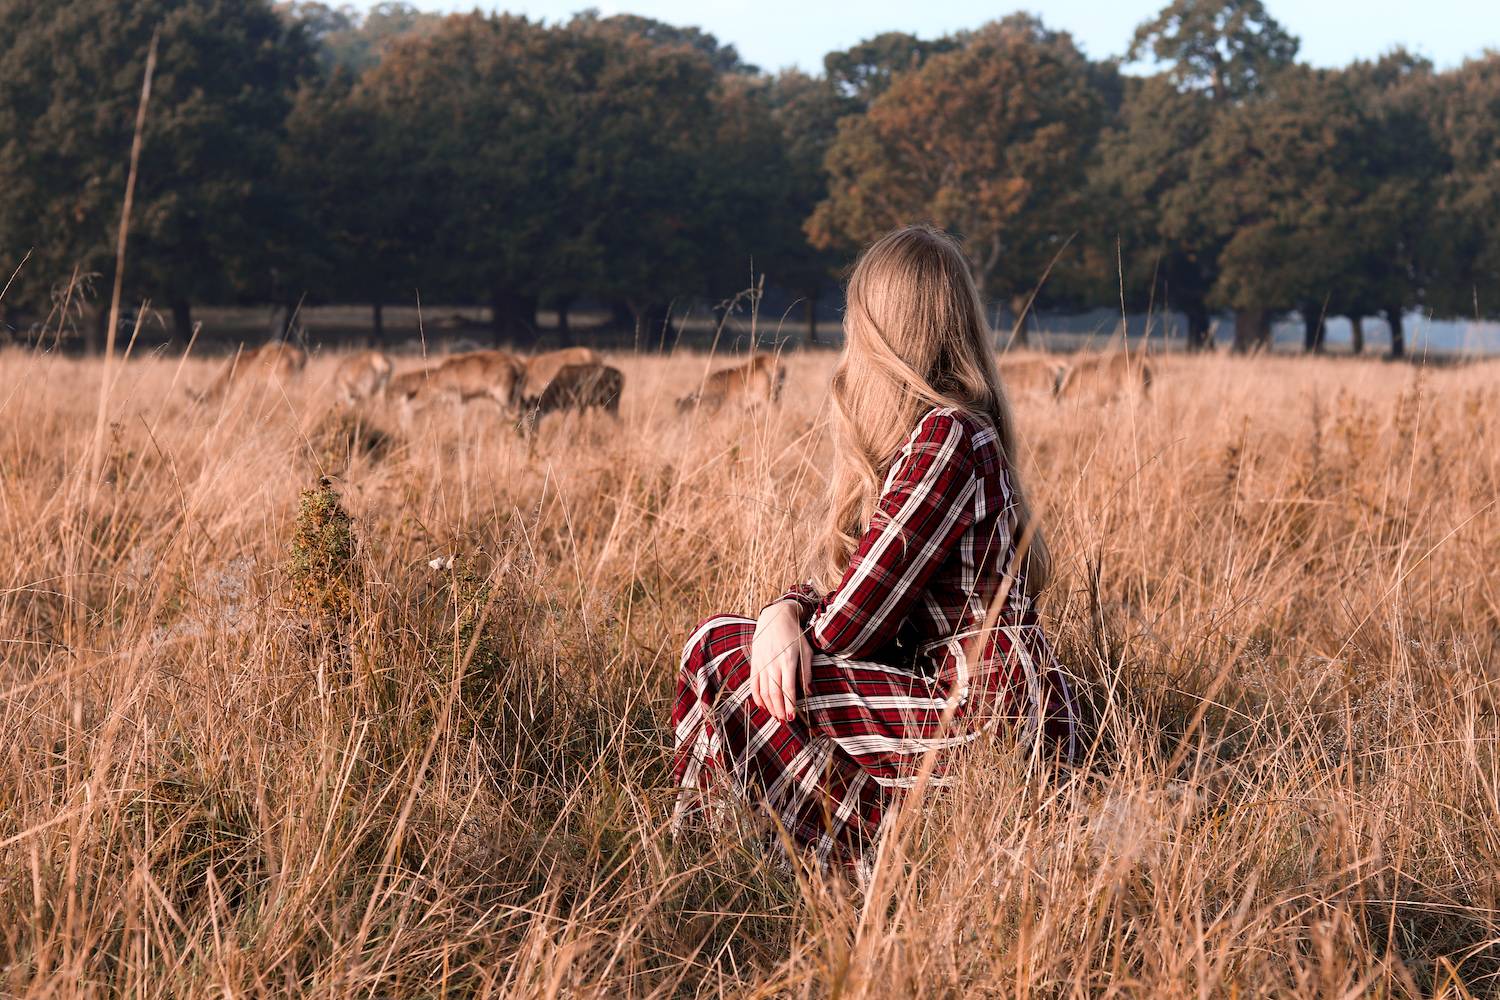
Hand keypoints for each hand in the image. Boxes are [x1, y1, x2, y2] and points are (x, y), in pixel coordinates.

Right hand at [750, 600, 811, 722]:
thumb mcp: (806, 650)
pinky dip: (757, 697)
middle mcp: (773, 663)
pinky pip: (754, 684)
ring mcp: (762, 663)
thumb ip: (807, 672)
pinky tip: (763, 706)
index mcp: (788, 661)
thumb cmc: (794, 634)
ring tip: (776, 716)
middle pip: (775, 693)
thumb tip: (809, 692)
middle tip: (784, 722)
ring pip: (763, 691)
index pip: (788, 688)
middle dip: (779, 710)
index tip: (792, 717)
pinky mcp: (755, 663)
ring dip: (769, 706)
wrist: (775, 618)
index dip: (789, 705)